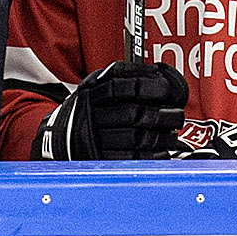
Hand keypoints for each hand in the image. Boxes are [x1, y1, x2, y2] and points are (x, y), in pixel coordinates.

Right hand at [32, 61, 188, 159]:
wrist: (59, 138)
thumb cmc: (88, 108)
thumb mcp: (96, 84)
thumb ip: (123, 75)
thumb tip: (158, 73)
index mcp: (91, 92)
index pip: (122, 86)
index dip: (149, 86)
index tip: (168, 88)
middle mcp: (92, 116)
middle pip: (134, 114)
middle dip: (164, 115)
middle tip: (177, 114)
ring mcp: (97, 141)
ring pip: (139, 138)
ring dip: (163, 136)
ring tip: (172, 132)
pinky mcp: (104, 162)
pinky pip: (136, 160)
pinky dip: (155, 154)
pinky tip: (161, 148)